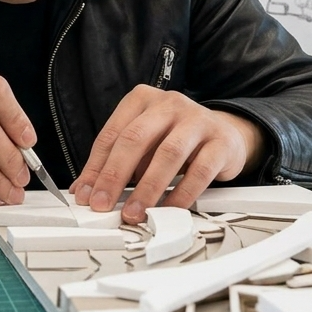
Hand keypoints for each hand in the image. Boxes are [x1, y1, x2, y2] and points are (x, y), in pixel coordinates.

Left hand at [70, 85, 263, 222]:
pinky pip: (200, 171)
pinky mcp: (221, 141)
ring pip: (167, 154)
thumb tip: (87, 191)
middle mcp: (169, 104)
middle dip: (114, 176)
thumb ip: (117, 162)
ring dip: (147, 188)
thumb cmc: (177, 139)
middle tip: (103, 204)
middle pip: (135, 139)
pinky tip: (169, 209)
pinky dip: (182, 194)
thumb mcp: (145, 143)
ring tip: (134, 212)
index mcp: (142, 99)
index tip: (86, 195)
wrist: (225, 134)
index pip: (112, 134)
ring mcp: (197, 120)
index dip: (96, 167)